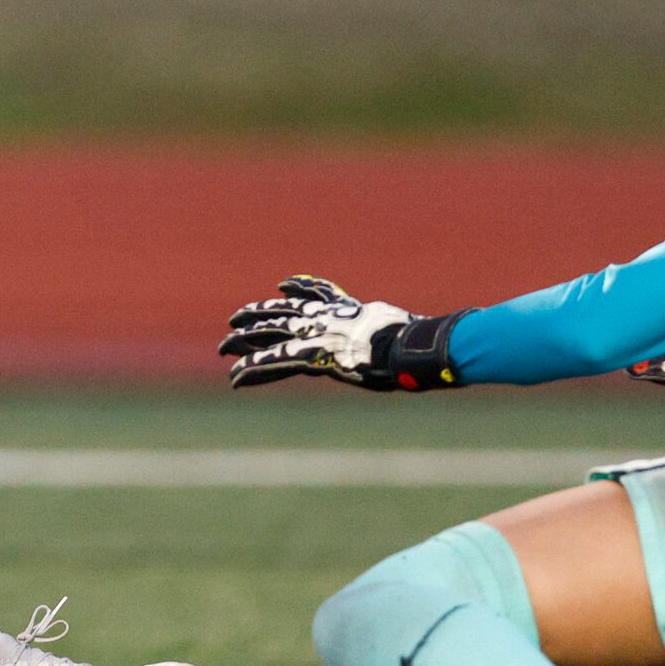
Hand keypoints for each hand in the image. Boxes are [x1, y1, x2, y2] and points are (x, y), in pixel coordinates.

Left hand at [221, 275, 463, 391]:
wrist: (416, 346)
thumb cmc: (420, 342)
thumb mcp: (409, 330)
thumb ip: (406, 328)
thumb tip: (441, 331)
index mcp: (349, 312)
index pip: (316, 296)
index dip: (297, 291)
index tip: (280, 288)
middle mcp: (329, 319)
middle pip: (285, 314)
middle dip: (257, 317)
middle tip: (234, 319)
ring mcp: (320, 336)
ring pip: (273, 336)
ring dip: (245, 344)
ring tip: (223, 349)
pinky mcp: (315, 357)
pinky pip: (277, 364)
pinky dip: (255, 371)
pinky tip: (235, 377)